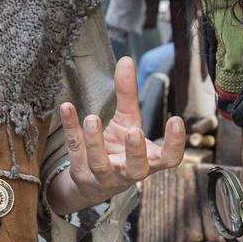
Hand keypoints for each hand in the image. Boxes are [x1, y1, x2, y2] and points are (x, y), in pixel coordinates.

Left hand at [49, 56, 185, 213]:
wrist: (93, 182)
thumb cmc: (118, 148)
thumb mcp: (127, 121)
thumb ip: (128, 94)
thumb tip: (126, 60)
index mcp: (148, 160)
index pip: (169, 159)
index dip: (175, 144)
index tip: (175, 120)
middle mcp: (128, 172)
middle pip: (137, 169)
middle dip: (135, 152)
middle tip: (133, 132)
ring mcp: (104, 176)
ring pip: (100, 163)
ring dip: (95, 141)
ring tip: (92, 118)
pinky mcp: (81, 173)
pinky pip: (75, 151)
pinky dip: (71, 129)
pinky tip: (67, 108)